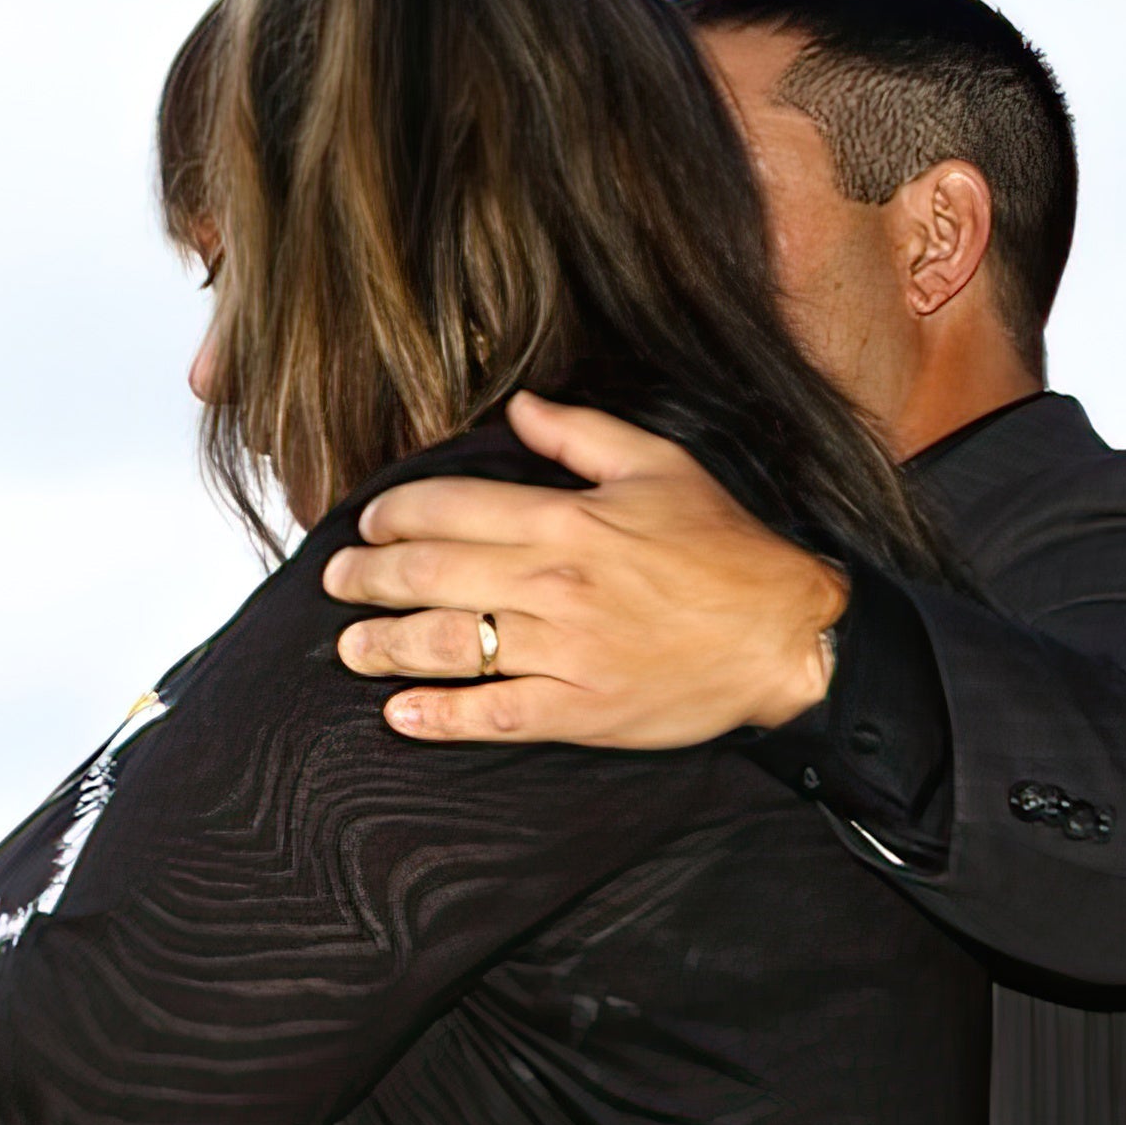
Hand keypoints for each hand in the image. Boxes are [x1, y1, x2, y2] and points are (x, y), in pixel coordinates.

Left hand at [324, 393, 848, 747]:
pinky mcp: (578, 709)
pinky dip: (438, 718)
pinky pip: (492, 714)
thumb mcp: (661, 467)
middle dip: (366, 579)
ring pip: (446, 645)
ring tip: (349, 647)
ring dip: (383, 646)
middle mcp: (552, 583)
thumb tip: (518, 406)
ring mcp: (562, 650)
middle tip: (336, 582)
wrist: (789, 638)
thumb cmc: (726, 552)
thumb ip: (581, 435)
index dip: (391, 516)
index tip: (366, 524)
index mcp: (565, 520)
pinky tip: (399, 715)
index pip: (446, 509)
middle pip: (427, 576)